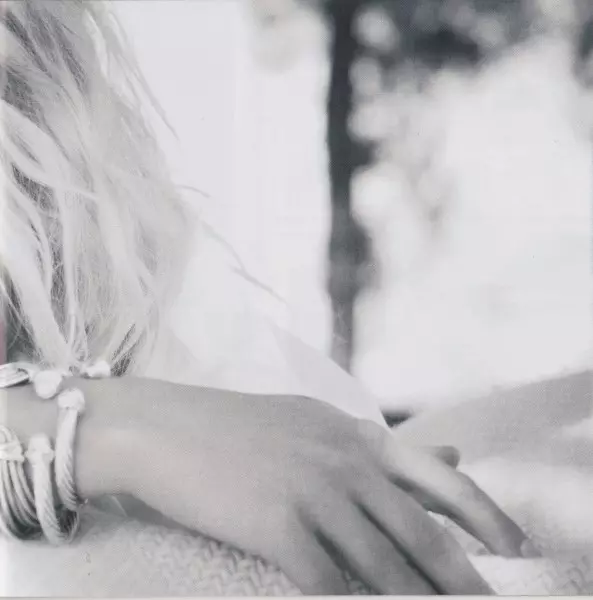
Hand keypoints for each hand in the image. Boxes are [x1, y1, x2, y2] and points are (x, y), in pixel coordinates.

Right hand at [115, 382, 527, 595]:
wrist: (169, 427)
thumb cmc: (241, 427)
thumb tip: (450, 454)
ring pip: (382, 565)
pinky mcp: (275, 523)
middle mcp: (343, 461)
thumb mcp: (317, 422)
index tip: (518, 548)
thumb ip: (380, 445)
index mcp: (356, 436)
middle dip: (465, 579)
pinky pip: (326, 581)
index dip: (485, 516)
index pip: (438, 479)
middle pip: (420, 532)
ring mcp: (311, 492)